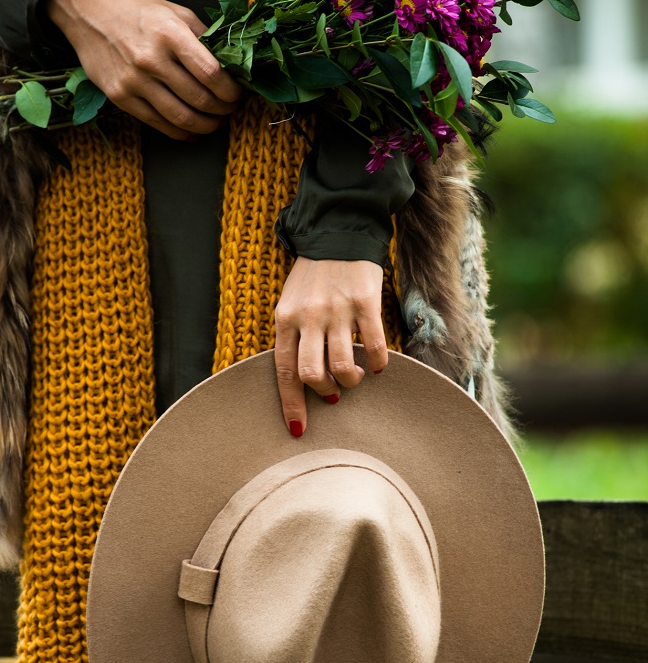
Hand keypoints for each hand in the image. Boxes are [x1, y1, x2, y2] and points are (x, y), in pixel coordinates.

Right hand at [46, 0, 242, 139]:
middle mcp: (152, 59)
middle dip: (223, 110)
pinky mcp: (120, 96)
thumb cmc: (138, 10)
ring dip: (206, 126)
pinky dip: (181, 133)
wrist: (88, 10)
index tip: (237, 94)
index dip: (230, 91)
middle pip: (199, 99)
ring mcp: (134, 80)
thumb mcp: (175, 12)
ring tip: (215, 123)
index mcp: (170, 33)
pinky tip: (192, 132)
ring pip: (181, 117)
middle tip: (230, 110)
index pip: (211, 73)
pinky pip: (158, 124)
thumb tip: (232, 66)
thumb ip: (203, 38)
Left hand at [274, 257, 387, 435]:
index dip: (291, 404)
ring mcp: (337, 310)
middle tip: (334, 393)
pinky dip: (376, 364)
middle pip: (311, 374)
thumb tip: (306, 380)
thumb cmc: (313, 275)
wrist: (339, 232)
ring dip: (350, 381)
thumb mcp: (291, 303)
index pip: (285, 371)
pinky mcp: (365, 303)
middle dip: (324, 392)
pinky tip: (376, 364)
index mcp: (285, 319)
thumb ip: (294, 336)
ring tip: (355, 377)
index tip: (299, 430)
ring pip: (342, 366)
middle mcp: (308, 317)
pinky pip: (373, 347)